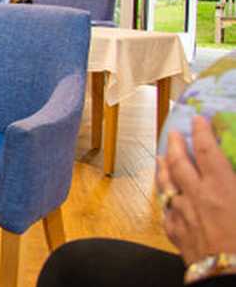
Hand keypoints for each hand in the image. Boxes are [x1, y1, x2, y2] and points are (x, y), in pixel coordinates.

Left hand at [156, 116, 235, 264]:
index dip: (201, 132)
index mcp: (221, 188)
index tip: (197, 119)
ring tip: (161, 157)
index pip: (207, 151)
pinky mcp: (175, 233)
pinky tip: (164, 196)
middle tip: (174, 133)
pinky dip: (165, 198)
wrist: (229, 277)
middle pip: (180, 163)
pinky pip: (166, 210)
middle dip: (176, 145)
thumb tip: (235, 172)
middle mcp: (196, 196)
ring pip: (166, 184)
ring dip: (163, 168)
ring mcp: (182, 214)